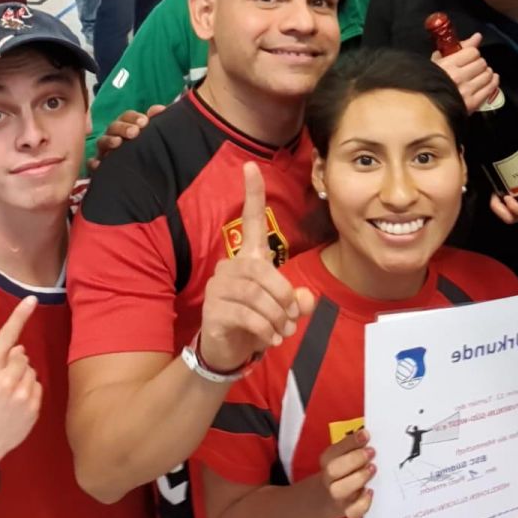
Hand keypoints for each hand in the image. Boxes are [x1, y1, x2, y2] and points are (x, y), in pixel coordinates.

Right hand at [0, 297, 41, 478]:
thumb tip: (20, 349)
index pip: (6, 339)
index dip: (19, 317)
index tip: (31, 299)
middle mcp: (6, 380)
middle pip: (22, 356)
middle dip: (15, 364)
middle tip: (1, 385)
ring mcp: (22, 394)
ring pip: (31, 371)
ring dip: (23, 378)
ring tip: (7, 398)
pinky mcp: (34, 406)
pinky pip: (38, 386)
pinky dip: (30, 392)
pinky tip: (16, 407)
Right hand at [89, 104, 167, 171]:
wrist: (147, 178)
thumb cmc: (149, 149)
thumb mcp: (155, 134)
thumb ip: (157, 120)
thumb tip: (159, 109)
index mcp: (128, 126)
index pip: (128, 117)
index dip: (135, 117)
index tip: (145, 122)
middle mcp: (114, 136)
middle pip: (114, 127)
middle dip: (123, 128)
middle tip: (134, 132)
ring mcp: (105, 151)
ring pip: (102, 142)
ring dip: (109, 141)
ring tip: (117, 142)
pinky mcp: (100, 167)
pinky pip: (92, 163)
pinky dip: (93, 163)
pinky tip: (98, 164)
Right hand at [198, 162, 315, 371]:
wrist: (229, 352)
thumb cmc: (257, 323)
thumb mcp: (284, 311)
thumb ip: (298, 302)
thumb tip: (304, 300)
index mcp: (250, 258)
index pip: (250, 220)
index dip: (252, 194)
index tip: (250, 166)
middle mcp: (231, 266)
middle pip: (262, 271)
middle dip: (283, 296)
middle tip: (291, 319)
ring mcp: (219, 287)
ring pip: (256, 294)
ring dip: (276, 316)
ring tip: (282, 331)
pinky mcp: (212, 309)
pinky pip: (246, 314)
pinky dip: (265, 329)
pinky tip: (271, 339)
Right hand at [317, 429, 375, 517]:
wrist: (327, 496)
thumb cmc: (342, 469)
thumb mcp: (342, 455)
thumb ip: (353, 445)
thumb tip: (369, 435)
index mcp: (327, 460)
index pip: (334, 450)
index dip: (351, 442)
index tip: (366, 434)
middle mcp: (329, 478)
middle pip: (334, 470)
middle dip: (354, 459)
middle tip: (371, 452)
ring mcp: (337, 496)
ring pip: (341, 491)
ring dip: (358, 478)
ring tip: (372, 468)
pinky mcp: (346, 510)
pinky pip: (353, 511)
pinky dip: (362, 503)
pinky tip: (370, 492)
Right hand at [431, 32, 499, 112]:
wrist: (426, 107)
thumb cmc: (430, 81)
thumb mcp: (438, 61)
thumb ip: (458, 48)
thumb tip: (477, 37)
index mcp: (447, 65)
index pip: (472, 52)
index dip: (472, 53)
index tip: (470, 56)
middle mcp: (458, 77)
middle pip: (481, 63)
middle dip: (479, 63)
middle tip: (475, 66)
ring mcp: (466, 91)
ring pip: (488, 75)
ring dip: (486, 73)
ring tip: (482, 73)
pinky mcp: (472, 104)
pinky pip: (490, 89)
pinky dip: (493, 82)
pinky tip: (491, 79)